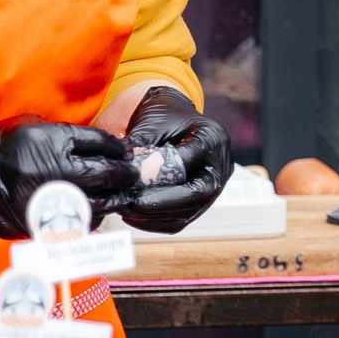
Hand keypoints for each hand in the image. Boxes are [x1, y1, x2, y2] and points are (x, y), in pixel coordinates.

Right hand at [0, 116, 137, 239]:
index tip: (124, 152)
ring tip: (119, 196)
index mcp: (47, 140)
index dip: (116, 147)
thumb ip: (60, 136)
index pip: (98, 143)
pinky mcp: (34, 226)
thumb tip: (95, 146)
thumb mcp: (24, 127)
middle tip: (132, 175)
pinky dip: (88, 220)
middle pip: (105, 174)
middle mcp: (49, 170)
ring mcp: (43, 201)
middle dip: (123, 174)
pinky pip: (74, 226)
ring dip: (112, 200)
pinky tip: (94, 214)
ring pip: (95, 204)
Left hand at [115, 86, 233, 234]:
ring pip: (189, 212)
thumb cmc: (163, 115)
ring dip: (155, 217)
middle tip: (130, 205)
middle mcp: (220, 164)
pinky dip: (157, 222)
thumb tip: (118, 174)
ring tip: (127, 210)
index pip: (189, 164)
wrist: (175, 116)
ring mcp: (214, 185)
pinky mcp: (203, 200)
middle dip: (161, 204)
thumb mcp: (150, 123)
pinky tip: (134, 216)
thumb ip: (139, 147)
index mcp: (211, 138)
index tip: (134, 189)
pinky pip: (182, 219)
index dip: (162, 181)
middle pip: (197, 195)